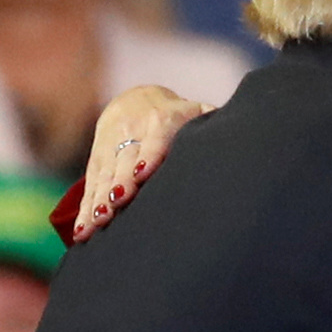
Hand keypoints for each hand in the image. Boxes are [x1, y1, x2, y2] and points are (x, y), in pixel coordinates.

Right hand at [73, 85, 214, 241]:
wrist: (135, 100)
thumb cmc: (180, 116)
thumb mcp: (198, 112)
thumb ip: (214, 123)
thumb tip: (247, 136)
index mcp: (163, 119)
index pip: (156, 137)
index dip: (149, 154)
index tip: (142, 172)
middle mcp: (133, 131)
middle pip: (124, 158)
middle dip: (119, 181)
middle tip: (115, 204)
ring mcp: (112, 146)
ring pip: (104, 174)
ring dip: (98, 199)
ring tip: (96, 223)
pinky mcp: (96, 160)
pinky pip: (89, 185)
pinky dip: (85, 209)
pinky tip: (83, 231)